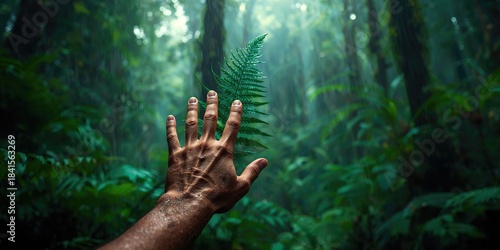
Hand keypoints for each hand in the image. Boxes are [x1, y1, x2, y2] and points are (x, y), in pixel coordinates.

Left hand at [163, 90, 267, 212]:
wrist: (190, 203)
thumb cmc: (217, 197)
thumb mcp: (240, 187)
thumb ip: (253, 172)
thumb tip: (265, 161)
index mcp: (224, 151)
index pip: (232, 126)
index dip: (236, 112)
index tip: (237, 101)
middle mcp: (207, 145)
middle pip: (210, 119)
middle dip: (212, 104)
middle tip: (212, 92)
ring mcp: (190, 148)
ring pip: (191, 124)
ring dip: (192, 110)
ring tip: (193, 99)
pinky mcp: (175, 156)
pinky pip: (172, 137)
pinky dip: (171, 126)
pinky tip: (169, 117)